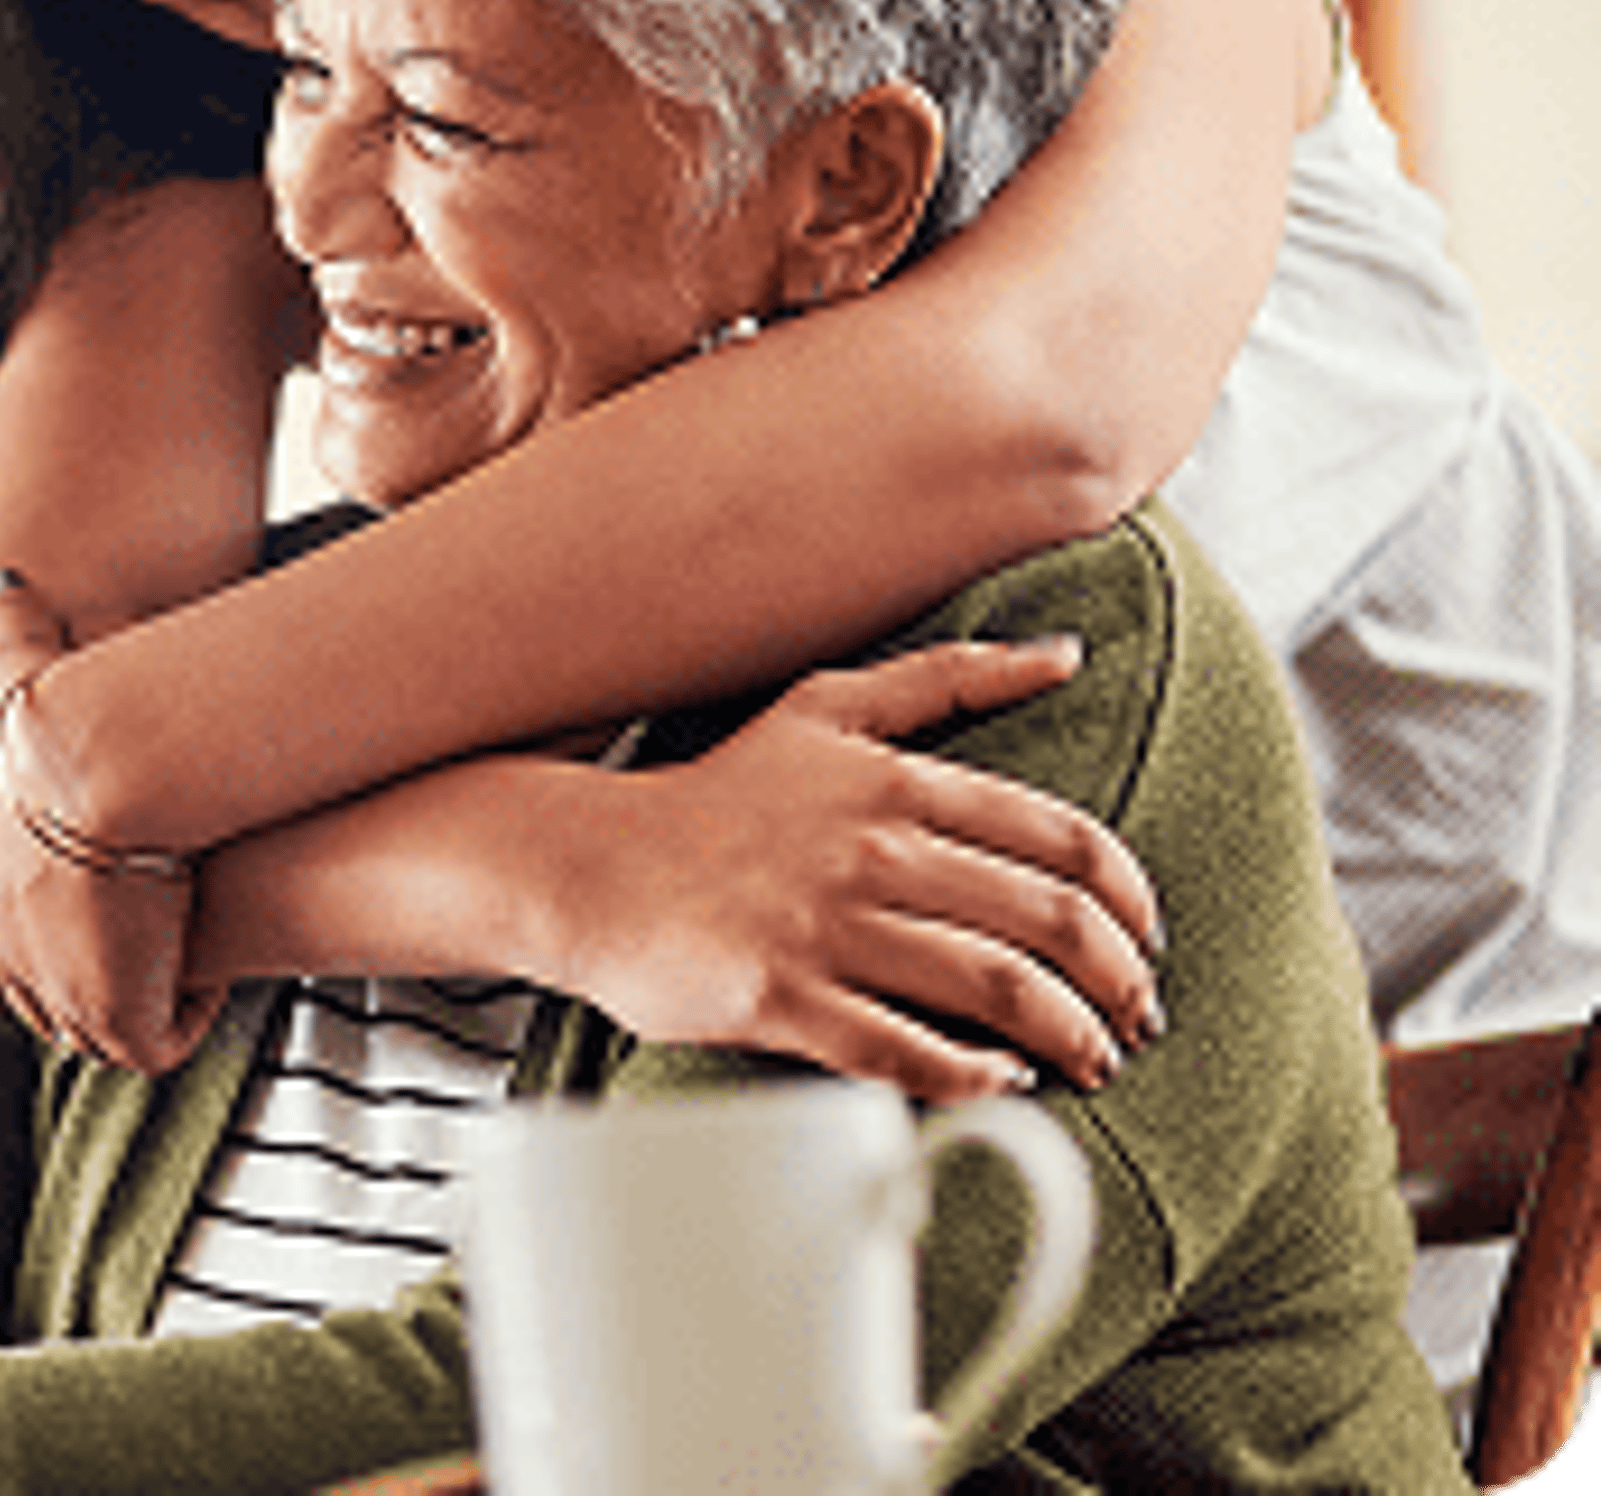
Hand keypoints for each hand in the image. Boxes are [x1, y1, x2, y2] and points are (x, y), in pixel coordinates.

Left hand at [0, 569, 222, 1072]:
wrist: (97, 763)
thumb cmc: (65, 714)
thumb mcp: (25, 674)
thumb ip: (13, 634)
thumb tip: (5, 579)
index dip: (37, 943)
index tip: (92, 914)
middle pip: (39, 1001)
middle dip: (92, 981)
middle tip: (150, 943)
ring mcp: (50, 991)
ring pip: (95, 1026)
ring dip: (139, 996)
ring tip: (187, 955)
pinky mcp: (113, 1018)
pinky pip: (153, 1041)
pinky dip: (185, 1014)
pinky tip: (215, 968)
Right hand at [536, 637, 1164, 1101]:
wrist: (588, 867)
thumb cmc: (715, 795)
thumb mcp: (828, 708)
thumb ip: (948, 678)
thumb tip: (1067, 653)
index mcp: (896, 782)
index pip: (1062, 842)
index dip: (1128, 901)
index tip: (1146, 940)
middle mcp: (871, 851)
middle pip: (1047, 923)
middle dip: (1118, 983)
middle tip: (1137, 1018)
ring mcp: (825, 928)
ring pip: (994, 989)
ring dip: (1068, 1037)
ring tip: (1092, 1062)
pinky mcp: (780, 998)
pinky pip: (905, 1050)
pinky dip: (972, 1076)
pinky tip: (1000, 1082)